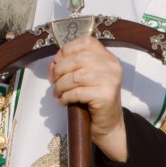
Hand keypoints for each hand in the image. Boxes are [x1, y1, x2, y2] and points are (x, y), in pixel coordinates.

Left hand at [48, 36, 127, 161]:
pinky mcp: (106, 96)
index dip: (67, 49)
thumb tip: (53, 63)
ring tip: (57, 93)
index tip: (57, 61)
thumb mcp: (83, 78)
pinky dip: (66, 96)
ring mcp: (111, 80)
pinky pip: (78, 92)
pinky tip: (64, 101)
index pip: (86, 42)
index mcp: (108, 57)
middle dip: (60, 69)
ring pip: (76, 76)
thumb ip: (71, 66)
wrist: (108, 124)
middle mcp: (112, 66)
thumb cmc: (93, 99)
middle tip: (53, 80)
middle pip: (78, 58)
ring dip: (61, 85)